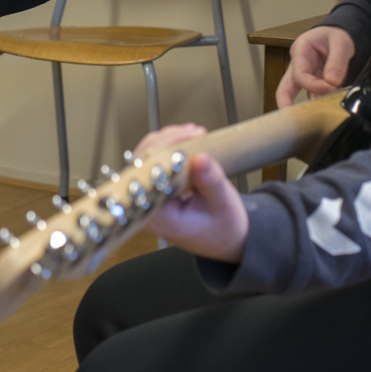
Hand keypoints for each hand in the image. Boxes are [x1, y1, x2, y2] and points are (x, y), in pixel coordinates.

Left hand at [138, 123, 248, 262]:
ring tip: (194, 134)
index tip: (186, 141)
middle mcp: (146, 207)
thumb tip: (200, 158)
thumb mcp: (223, 204)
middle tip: (195, 133)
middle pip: (142, 162)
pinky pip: (153, 161)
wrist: (228, 238)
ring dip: (168, 141)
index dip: (163, 153)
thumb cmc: (224, 228)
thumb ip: (211, 182)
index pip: (148, 176)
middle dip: (168, 142)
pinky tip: (185, 139)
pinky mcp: (155, 188)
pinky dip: (169, 147)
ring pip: (146, 157)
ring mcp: (148, 197)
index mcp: (158, 217)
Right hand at [274, 25, 355, 108]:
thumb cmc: (337, 34)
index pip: (300, 75)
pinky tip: (329, 110)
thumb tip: (332, 82)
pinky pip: (314, 96)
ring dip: (311, 106)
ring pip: (300, 95)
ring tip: (324, 115)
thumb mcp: (341, 42)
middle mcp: (298, 65)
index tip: (331, 88)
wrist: (342, 32)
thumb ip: (337, 61)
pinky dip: (321, 103)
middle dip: (286, 105)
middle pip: (285, 89)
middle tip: (292, 122)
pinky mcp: (314, 82)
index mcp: (300, 51)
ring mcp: (305, 75)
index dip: (314, 86)